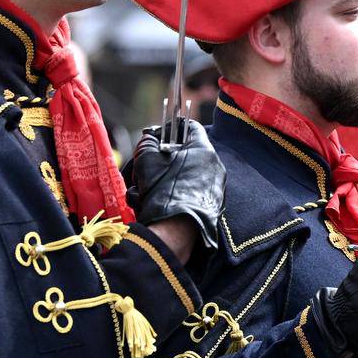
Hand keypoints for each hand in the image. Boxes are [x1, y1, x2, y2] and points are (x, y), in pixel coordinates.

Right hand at [133, 119, 224, 252]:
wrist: (176, 230)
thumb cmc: (162, 188)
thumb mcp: (146, 158)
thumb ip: (148, 142)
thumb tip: (151, 139)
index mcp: (204, 150)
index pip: (189, 126)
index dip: (170, 127)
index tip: (155, 136)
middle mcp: (214, 167)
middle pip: (183, 154)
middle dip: (159, 161)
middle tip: (143, 169)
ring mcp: (214, 189)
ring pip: (181, 177)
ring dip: (159, 182)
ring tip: (143, 192)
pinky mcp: (210, 207)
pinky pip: (187, 194)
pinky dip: (170, 197)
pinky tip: (152, 205)